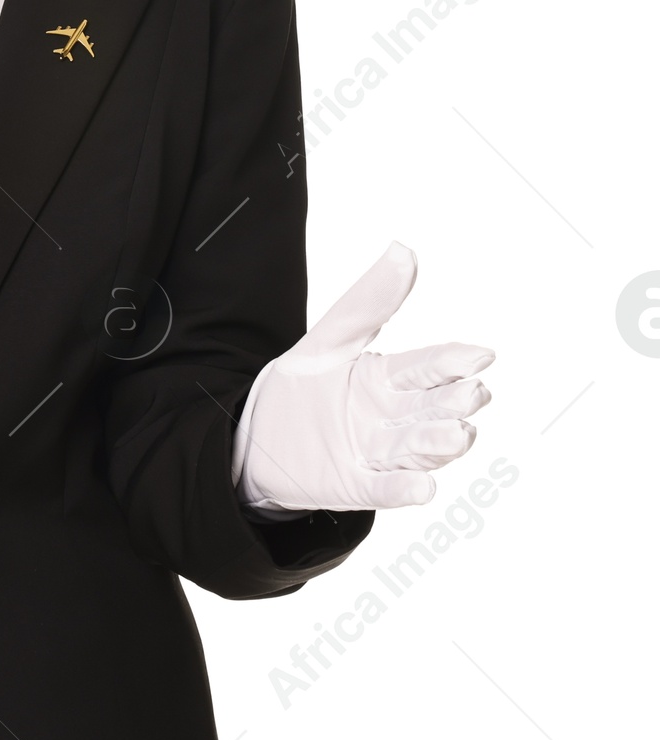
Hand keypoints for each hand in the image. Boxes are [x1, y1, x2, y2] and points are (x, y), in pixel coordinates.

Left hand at [231, 241, 493, 511]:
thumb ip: (367, 302)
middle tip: (475, 394)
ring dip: (438, 444)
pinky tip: (423, 489)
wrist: (257, 433)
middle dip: (454, 403)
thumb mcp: (329, 338)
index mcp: (390, 378)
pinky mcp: (355, 485)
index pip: (427, 367)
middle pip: (431, 410)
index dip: (452, 361)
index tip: (482, 354)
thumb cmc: (304, 384)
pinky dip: (403, 490)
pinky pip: (384, 489)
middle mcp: (393, 418)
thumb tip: (404, 250)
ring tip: (458, 434)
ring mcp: (377, 454)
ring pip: (416, 449)